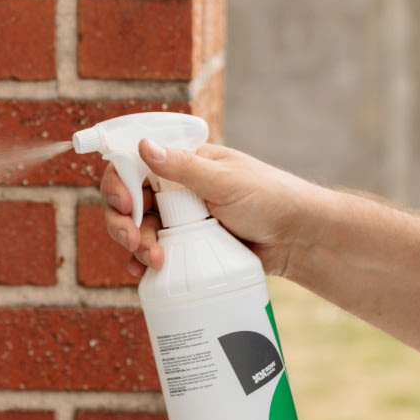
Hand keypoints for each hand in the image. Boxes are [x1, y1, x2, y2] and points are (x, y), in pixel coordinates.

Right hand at [101, 141, 320, 279]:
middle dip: (123, 222)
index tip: (124, 203)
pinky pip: (157, 254)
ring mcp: (182, 221)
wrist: (299, 239)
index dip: (120, 183)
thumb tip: (144, 146)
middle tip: (133, 240)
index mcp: (185, 164)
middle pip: (131, 203)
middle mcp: (178, 191)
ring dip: (136, 245)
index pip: (136, 166)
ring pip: (141, 230)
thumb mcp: (225, 181)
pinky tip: (143, 274)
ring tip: (151, 261)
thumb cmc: (270, 198)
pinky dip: (145, 263)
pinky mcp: (190, 249)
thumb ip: (184, 168)